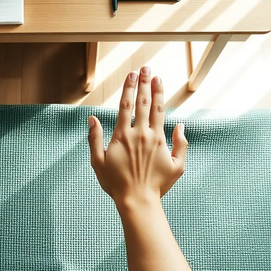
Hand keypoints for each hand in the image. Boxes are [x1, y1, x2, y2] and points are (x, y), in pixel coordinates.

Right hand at [87, 66, 187, 207]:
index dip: (129, 88)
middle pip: (144, 103)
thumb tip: (93, 118)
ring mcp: (157, 143)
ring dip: (159, 95)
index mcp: (123, 136)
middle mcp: (141, 135)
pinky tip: (178, 121)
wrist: (137, 201)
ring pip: (159, 113)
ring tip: (159, 80)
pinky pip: (176, 139)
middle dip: (145, 84)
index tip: (132, 74)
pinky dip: (177, 129)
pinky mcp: (169, 155)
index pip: (127, 105)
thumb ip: (94, 138)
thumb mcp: (98, 162)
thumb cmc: (115, 184)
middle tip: (147, 68)